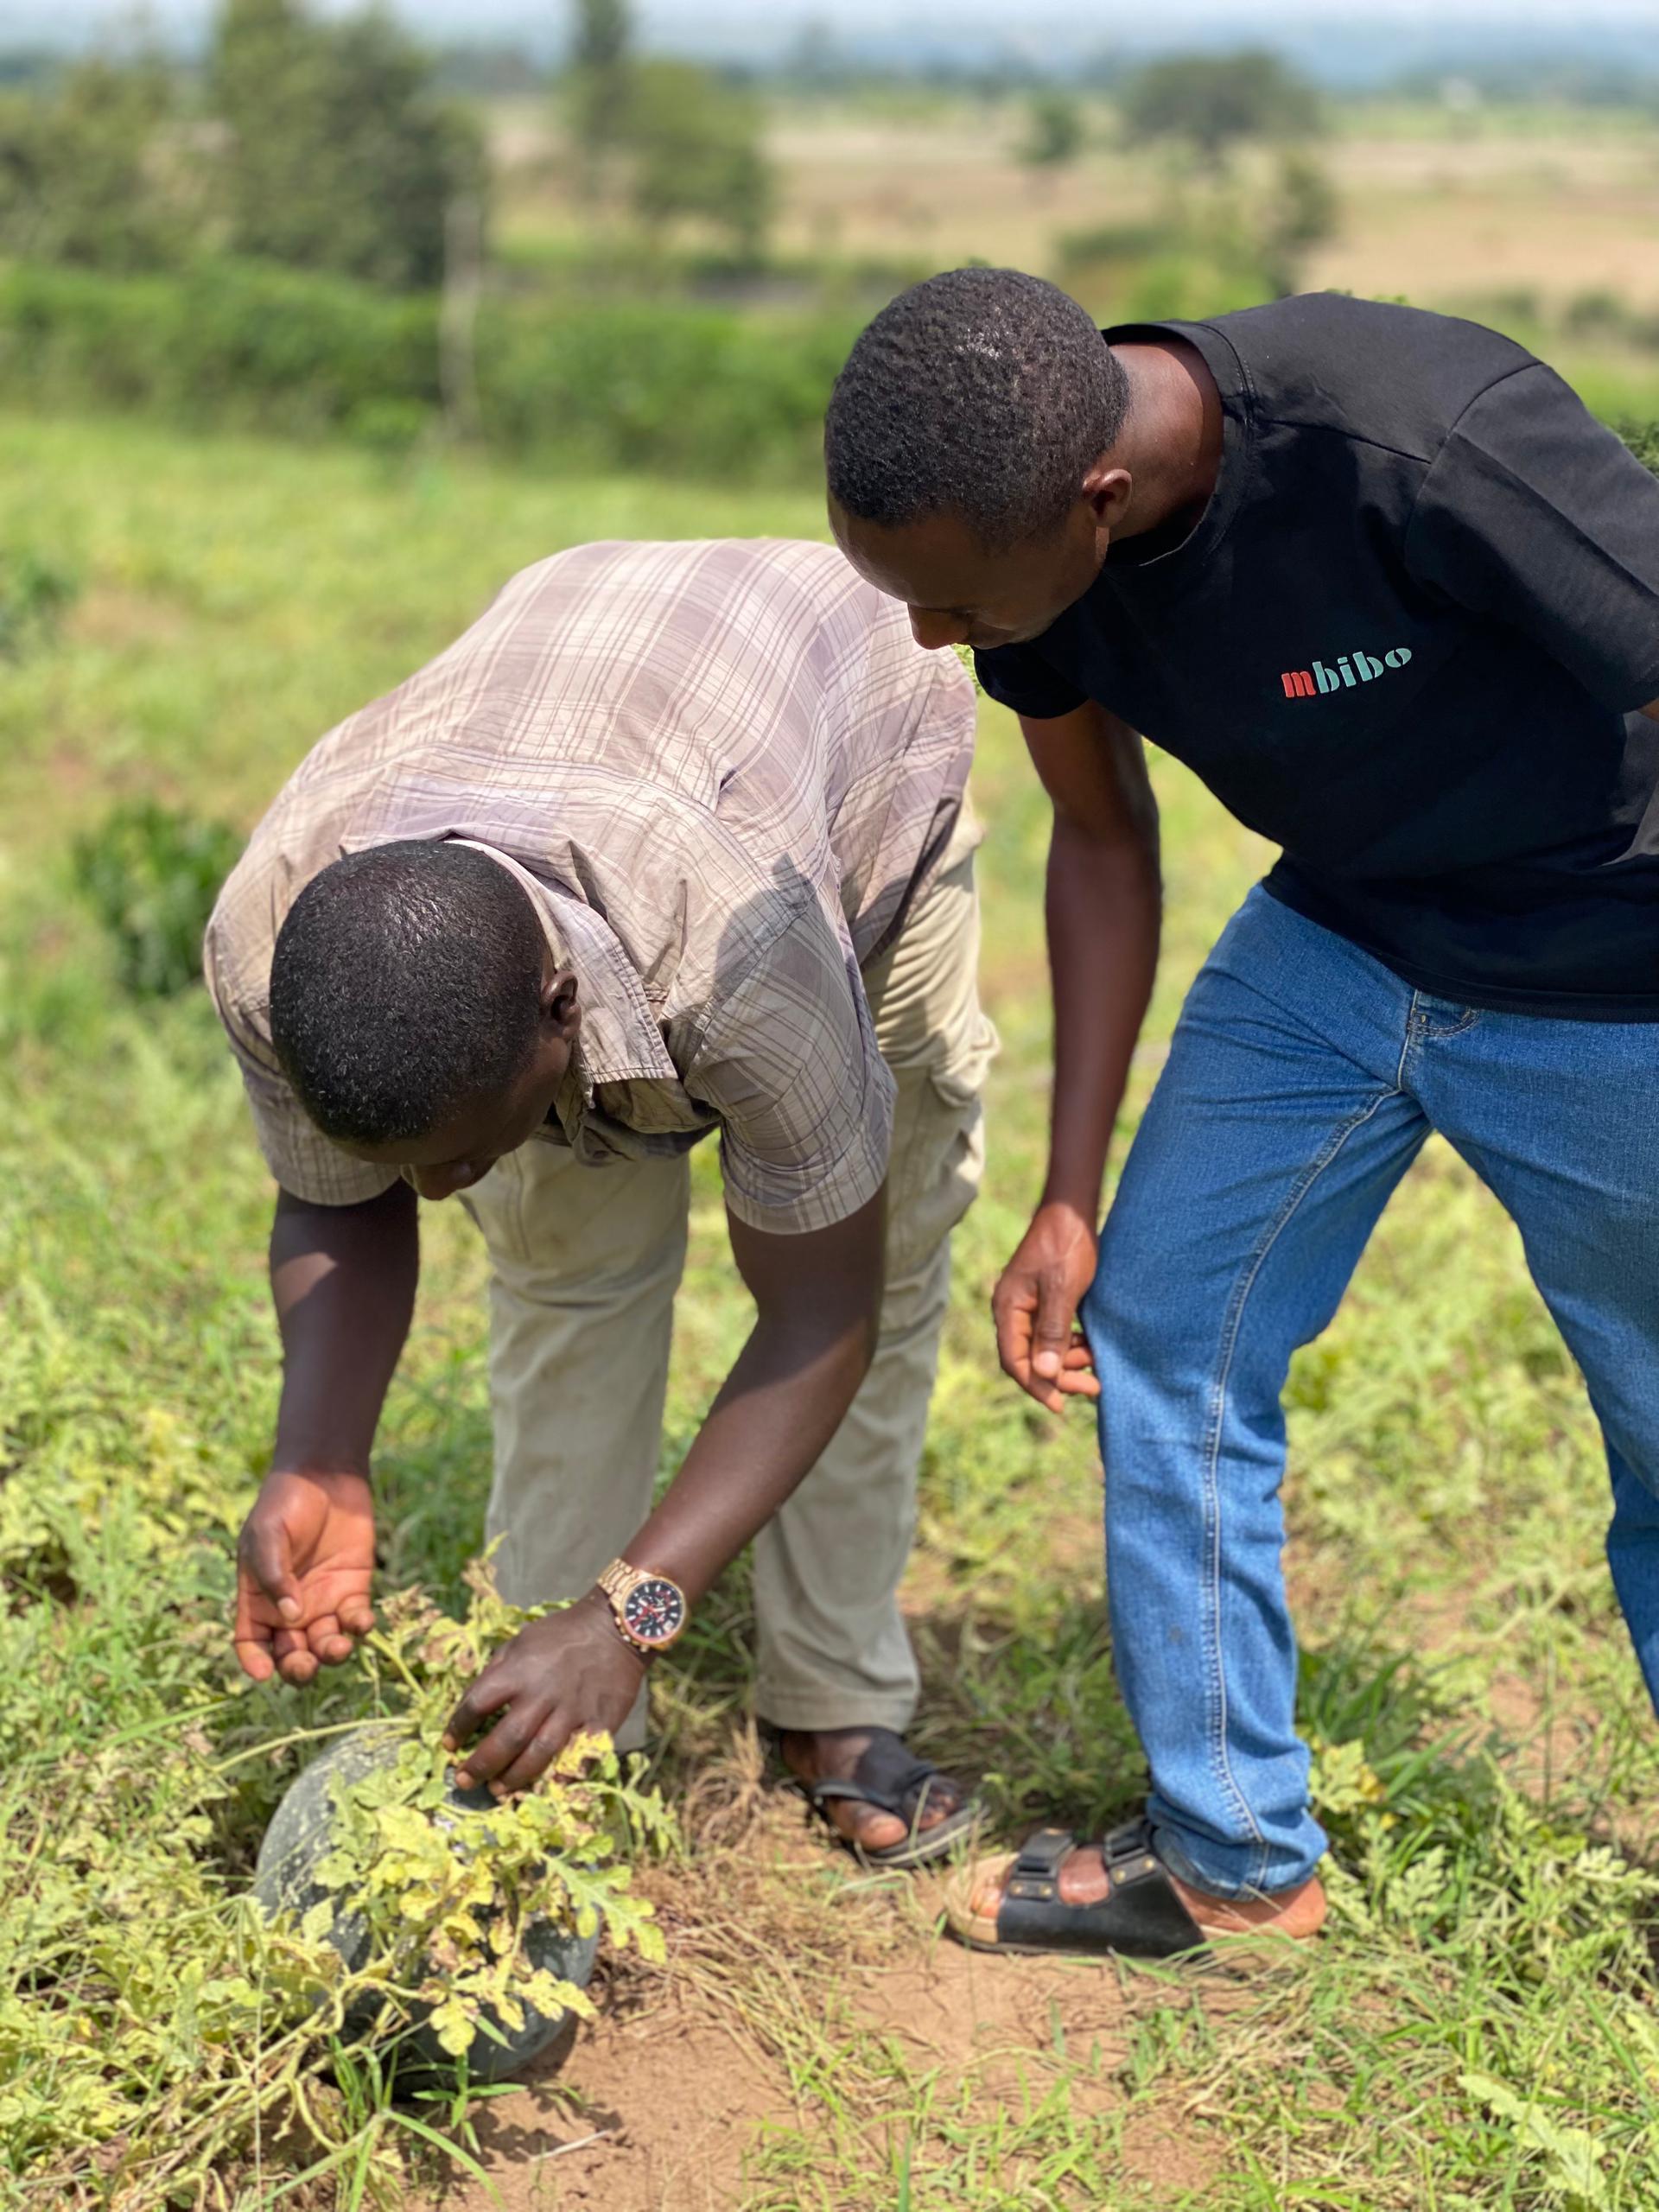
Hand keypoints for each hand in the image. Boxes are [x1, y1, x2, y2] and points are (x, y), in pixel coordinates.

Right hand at [234, 1469, 375, 1684]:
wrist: (325, 1476)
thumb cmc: (285, 1503)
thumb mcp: (267, 1535)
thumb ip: (274, 1574)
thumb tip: (289, 1616)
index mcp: (258, 1599)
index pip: (251, 1643)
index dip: (255, 1663)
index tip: (263, 1674)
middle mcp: (290, 1609)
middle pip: (290, 1654)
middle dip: (297, 1667)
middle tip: (305, 1664)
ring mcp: (323, 1602)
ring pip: (325, 1645)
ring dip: (331, 1654)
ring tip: (336, 1647)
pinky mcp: (353, 1590)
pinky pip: (356, 1621)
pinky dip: (359, 1628)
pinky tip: (361, 1621)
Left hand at [442, 1592, 648, 1796]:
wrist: (616, 1626)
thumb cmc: (562, 1633)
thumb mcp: (521, 1641)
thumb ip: (498, 1670)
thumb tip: (474, 1702)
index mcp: (518, 1672)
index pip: (477, 1704)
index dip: (458, 1727)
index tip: (449, 1744)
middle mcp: (542, 1695)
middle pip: (505, 1740)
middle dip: (480, 1765)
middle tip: (463, 1782)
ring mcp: (572, 1711)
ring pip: (538, 1755)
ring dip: (514, 1778)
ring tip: (497, 1791)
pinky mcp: (599, 1722)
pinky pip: (579, 1756)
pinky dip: (562, 1774)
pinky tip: (547, 1785)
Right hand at [992, 1199, 1100, 1413]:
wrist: (1072, 1212)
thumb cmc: (1066, 1246)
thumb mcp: (1063, 1290)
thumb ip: (1052, 1332)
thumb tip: (1044, 1374)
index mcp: (1008, 1308)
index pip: (1014, 1360)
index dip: (1036, 1386)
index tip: (1061, 1405)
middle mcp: (1013, 1310)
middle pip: (1029, 1358)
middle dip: (1059, 1376)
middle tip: (1093, 1387)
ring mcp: (1028, 1305)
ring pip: (1043, 1348)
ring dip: (1067, 1361)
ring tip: (1096, 1362)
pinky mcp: (1044, 1300)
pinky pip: (1053, 1334)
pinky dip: (1070, 1345)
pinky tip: (1090, 1346)